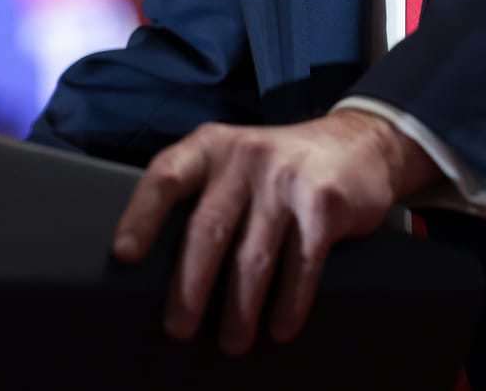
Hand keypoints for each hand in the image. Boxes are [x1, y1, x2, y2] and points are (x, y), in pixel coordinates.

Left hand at [112, 108, 441, 355]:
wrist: (361, 142)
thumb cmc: (280, 166)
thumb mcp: (236, 160)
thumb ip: (204, 193)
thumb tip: (159, 267)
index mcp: (212, 146)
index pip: (166, 175)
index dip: (141, 216)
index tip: (124, 255)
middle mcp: (246, 157)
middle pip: (207, 230)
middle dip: (189, 288)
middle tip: (179, 330)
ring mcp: (286, 179)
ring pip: (253, 257)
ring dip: (240, 310)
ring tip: (232, 343)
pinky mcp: (324, 204)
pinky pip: (301, 265)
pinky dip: (289, 304)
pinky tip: (280, 328)